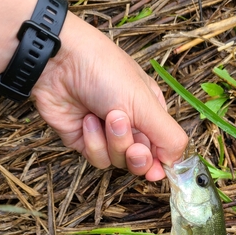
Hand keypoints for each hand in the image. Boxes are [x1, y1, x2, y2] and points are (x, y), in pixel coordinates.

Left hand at [32, 12, 187, 180]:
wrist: (58, 63)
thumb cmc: (105, 72)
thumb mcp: (145, 103)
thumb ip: (168, 136)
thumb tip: (177, 163)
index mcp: (152, 113)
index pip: (164, 148)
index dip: (162, 163)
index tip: (158, 171)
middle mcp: (132, 125)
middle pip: (142, 161)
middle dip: (137, 156)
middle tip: (135, 148)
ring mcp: (107, 135)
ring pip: (118, 161)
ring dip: (114, 142)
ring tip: (106, 117)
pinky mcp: (84, 141)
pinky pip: (97, 158)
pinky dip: (93, 141)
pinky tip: (87, 119)